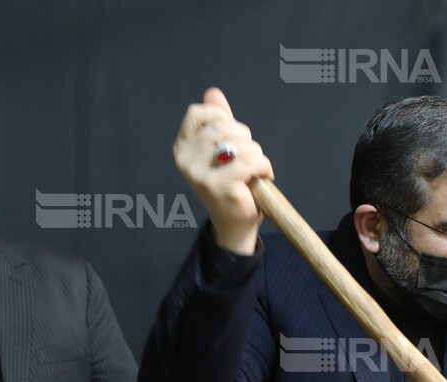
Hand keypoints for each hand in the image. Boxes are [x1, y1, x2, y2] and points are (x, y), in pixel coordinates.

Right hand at [174, 87, 274, 254]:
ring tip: (256, 170)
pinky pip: (251, 162)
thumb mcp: (221, 149)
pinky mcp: (220, 187)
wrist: (234, 223)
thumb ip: (217, 121)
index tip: (234, 136)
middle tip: (250, 157)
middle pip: (224, 127)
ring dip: (257, 155)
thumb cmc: (230, 184)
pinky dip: (264, 167)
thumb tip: (213, 93)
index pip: (199, 113)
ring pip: (240, 144)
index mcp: (182, 147)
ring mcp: (201, 175)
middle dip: (246, 138)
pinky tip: (263, 177)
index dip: (222, 118)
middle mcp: (186, 160)